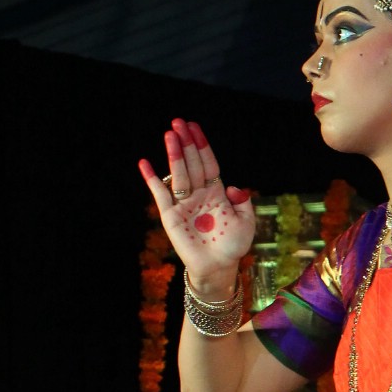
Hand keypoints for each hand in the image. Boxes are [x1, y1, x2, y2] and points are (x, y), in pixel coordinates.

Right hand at [137, 118, 254, 286]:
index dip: (202, 146)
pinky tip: (145, 164)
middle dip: (186, 144)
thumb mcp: (246, 223)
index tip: (195, 128)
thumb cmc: (233, 246)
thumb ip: (243, 202)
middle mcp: (198, 194)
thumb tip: (232, 186)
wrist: (218, 269)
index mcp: (216, 192)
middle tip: (179, 123)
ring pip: (178, 175)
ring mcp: (183, 204)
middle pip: (192, 164)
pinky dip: (152, 180)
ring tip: (170, 135)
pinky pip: (160, 195)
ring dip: (174, 155)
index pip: (208, 163)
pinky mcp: (171, 217)